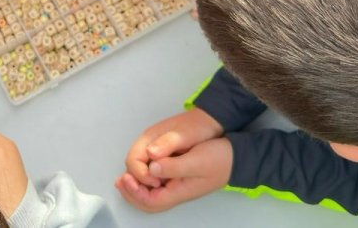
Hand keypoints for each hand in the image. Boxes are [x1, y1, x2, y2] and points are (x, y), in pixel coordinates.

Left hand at [116, 136, 231, 212]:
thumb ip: (173, 165)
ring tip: (126, 177)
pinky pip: (158, 185)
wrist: (237, 156)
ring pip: (152, 194)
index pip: (151, 200)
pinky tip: (142, 170)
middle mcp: (178, 192)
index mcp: (180, 191)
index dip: (135, 192)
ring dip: (137, 187)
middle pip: (149, 202)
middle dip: (132, 193)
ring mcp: (179, 186)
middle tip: (120, 181)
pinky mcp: (180, 178)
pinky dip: (146, 181)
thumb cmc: (219, 158)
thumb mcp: (196, 159)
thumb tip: (152, 167)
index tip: (126, 178)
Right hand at [124, 109, 222, 187]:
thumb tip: (150, 154)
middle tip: (159, 188)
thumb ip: (167, 144)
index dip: (141, 175)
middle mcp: (147, 144)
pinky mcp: (161, 155)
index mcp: (149, 138)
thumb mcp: (184, 135)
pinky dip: (155, 178)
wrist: (209, 120)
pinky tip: (166, 185)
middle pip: (133, 167)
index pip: (133, 160)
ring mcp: (153, 150)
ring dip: (147, 181)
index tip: (157, 183)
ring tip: (162, 189)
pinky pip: (151, 170)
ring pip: (142, 169)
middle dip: (141, 180)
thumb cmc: (197, 127)